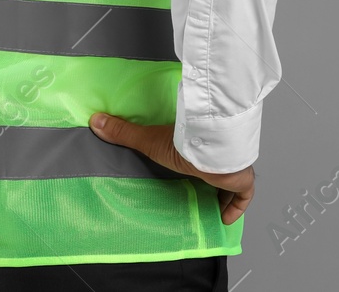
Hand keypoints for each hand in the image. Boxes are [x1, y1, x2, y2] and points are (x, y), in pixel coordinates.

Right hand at [90, 113, 254, 223]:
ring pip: (233, 181)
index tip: (193, 168)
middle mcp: (218, 155)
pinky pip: (244, 196)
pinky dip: (236, 207)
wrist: (211, 147)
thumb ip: (123, 133)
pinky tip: (225, 218)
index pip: (201, 151)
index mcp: (198, 144)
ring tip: (213, 204)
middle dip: (214, 178)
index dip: (199, 160)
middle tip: (203, 189)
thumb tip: (95, 120)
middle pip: (219, 167)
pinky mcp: (242, 179)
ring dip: (225, 192)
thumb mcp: (150, 140)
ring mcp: (233, 167)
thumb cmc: (184, 143)